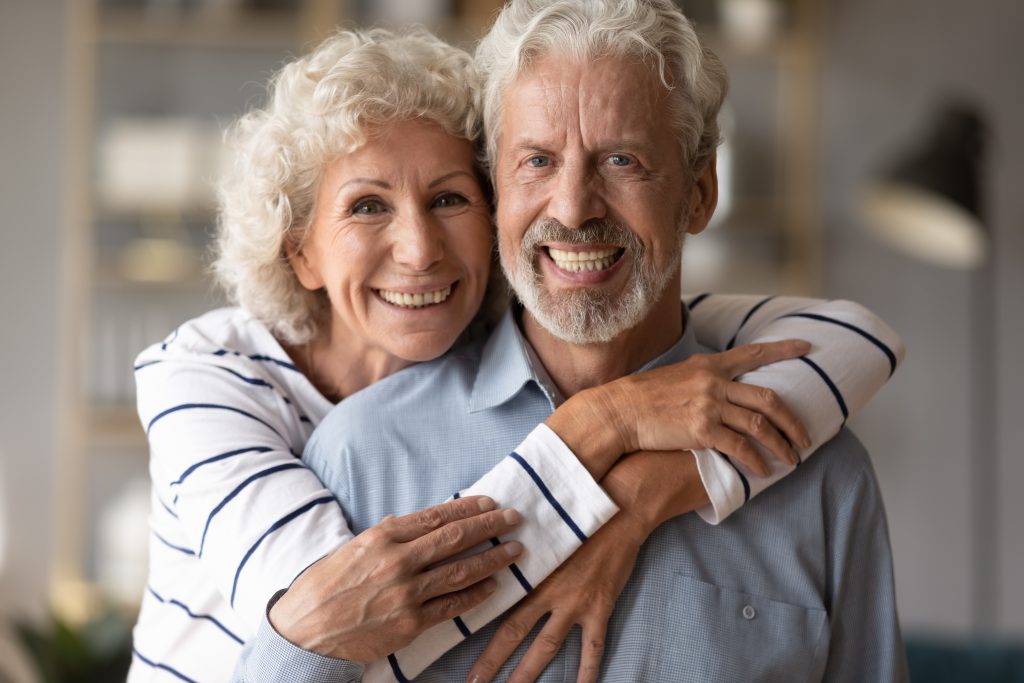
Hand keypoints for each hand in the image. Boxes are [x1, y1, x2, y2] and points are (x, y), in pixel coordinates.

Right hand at [269, 496, 522, 662]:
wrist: (305, 631)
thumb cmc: (325, 586)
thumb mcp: (352, 548)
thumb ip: (384, 536)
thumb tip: (404, 522)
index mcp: (384, 537)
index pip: (437, 516)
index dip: (469, 508)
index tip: (491, 502)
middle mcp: (398, 561)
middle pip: (456, 538)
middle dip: (490, 525)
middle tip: (515, 518)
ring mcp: (407, 593)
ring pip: (461, 571)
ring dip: (493, 559)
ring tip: (514, 550)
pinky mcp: (411, 623)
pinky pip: (452, 605)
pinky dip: (476, 595)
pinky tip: (493, 586)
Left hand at [466, 514, 643, 682]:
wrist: (618, 513)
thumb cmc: (575, 517)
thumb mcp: (540, 531)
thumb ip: (518, 552)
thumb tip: (489, 554)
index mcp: (529, 574)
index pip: (497, 610)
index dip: (480, 637)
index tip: (465, 658)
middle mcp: (548, 593)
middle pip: (514, 634)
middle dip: (493, 663)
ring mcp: (575, 603)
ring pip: (548, 646)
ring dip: (530, 672)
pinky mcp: (600, 607)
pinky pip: (594, 646)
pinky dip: (588, 671)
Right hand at [568, 339, 812, 476]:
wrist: (620, 410)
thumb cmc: (644, 396)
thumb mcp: (678, 376)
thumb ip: (704, 379)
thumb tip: (723, 388)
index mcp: (709, 365)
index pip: (754, 354)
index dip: (783, 350)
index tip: (806, 348)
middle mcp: (714, 382)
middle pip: (768, 398)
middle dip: (793, 421)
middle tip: (806, 438)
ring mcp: (709, 406)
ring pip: (760, 424)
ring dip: (781, 444)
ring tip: (791, 459)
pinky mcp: (701, 431)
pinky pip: (739, 446)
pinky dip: (755, 460)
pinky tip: (762, 471)